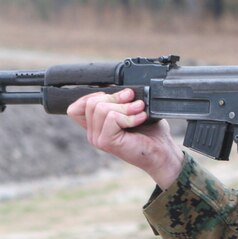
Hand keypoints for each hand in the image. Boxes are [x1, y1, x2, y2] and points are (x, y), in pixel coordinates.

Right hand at [66, 88, 183, 187]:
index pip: (75, 107)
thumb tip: (116, 86)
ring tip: (140, 110)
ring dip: (125, 107)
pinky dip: (129, 116)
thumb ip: (119, 101)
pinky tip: (141, 119)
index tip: (117, 96)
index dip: (93, 95)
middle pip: (91, 103)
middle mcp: (93, 134)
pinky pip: (112, 117)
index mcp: (96, 126)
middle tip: (135, 101)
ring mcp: (97, 139)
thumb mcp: (131, 111)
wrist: (162, 152)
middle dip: (115, 97)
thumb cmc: (150, 133)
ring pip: (101, 108)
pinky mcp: (106, 142)